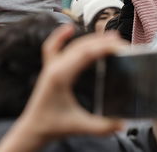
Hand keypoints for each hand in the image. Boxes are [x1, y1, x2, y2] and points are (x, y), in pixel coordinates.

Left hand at [0, 25, 126, 151]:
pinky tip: (69, 28)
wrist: (33, 129)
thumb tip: (123, 124)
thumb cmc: (54, 127)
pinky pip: (52, 47)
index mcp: (60, 76)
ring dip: (91, 39)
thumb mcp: (79, 126)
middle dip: (102, 42)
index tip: (121, 47)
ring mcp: (50, 67)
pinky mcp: (49, 70)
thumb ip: (101, 127)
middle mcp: (54, 67)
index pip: (85, 54)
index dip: (104, 47)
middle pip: (81, 47)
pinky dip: (60, 36)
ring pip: (72, 46)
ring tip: (111, 37)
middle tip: (122, 43)